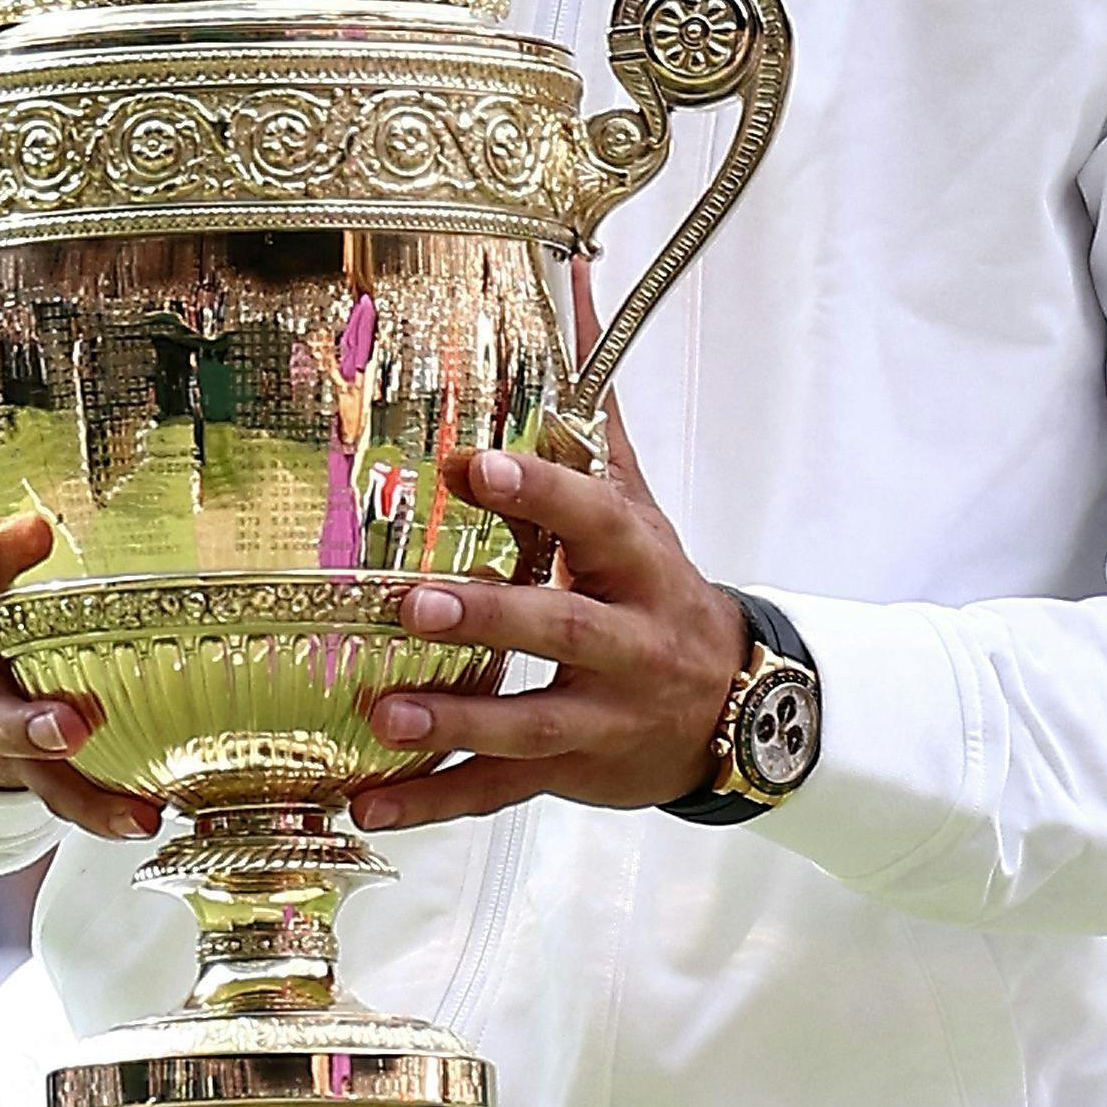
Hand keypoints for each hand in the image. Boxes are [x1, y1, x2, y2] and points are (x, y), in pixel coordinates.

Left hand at [348, 437, 747, 828]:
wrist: (735, 710)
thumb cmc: (663, 598)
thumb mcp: (641, 516)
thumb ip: (598, 427)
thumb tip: (581, 303)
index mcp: (642, 567)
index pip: (598, 522)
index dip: (545, 495)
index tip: (475, 467)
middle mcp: (631, 643)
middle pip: (566, 628)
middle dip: (494, 617)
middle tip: (417, 601)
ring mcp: (605, 715)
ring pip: (534, 723)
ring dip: (459, 720)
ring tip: (385, 713)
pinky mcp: (573, 772)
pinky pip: (502, 790)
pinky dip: (436, 799)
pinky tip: (371, 803)